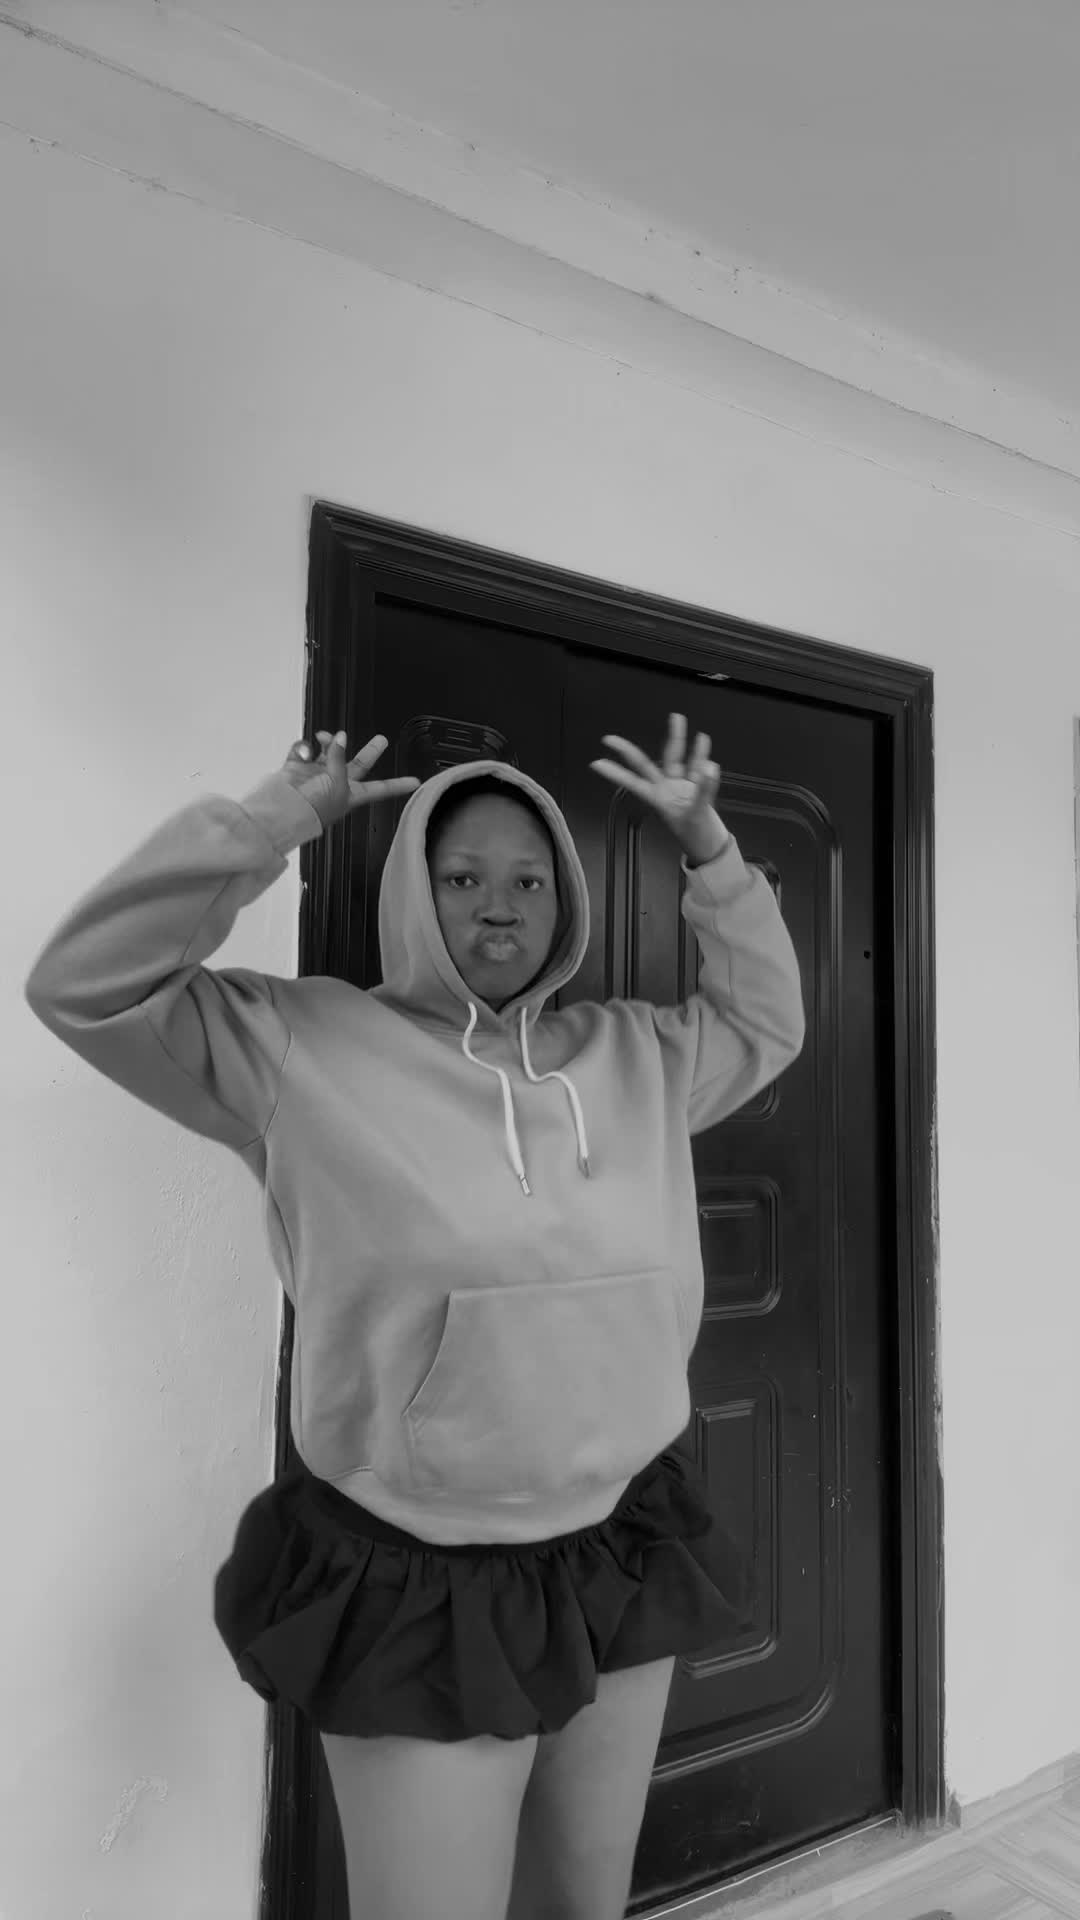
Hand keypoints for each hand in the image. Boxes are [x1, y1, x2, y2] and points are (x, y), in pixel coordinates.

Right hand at [280, 730, 418, 828]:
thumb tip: (340, 738)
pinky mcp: (298, 767)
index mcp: (352, 794)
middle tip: (382, 739)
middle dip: (370, 751)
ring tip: (324, 739)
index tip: (415, 782)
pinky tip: (304, 751)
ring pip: (331, 750)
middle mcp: (337, 783)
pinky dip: (303, 747)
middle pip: (358, 764)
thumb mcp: (336, 783)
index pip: (381, 788)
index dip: (398, 785)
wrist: (281, 811)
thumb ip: (339, 758)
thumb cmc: (312, 808)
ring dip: (329, 741)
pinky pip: (304, 750)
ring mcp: (317, 774)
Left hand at [590, 712, 728, 864]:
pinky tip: (702, 741)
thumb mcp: (696, 815)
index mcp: (657, 798)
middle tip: (609, 739)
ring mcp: (680, 784)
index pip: (632, 782)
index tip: (596, 763)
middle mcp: (665, 788)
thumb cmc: (695, 835)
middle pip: (646, 765)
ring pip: (676, 758)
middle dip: (629, 751)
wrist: (709, 842)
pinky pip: (697, 767)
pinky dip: (702, 756)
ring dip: (677, 739)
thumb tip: (708, 767)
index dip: (615, 773)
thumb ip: (703, 791)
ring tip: (677, 719)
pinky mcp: (695, 784)